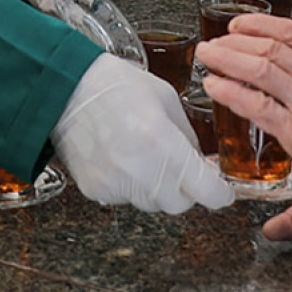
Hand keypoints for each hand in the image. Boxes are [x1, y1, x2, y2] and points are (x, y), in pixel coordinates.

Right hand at [51, 54, 233, 212]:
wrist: (68, 88)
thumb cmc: (117, 86)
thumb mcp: (167, 102)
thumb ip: (188, 138)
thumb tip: (202, 164)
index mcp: (162, 143)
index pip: (205, 191)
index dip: (219, 194)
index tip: (223, 191)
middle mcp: (140, 169)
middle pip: (179, 204)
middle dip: (187, 190)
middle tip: (182, 167)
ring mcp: (115, 183)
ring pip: (153, 204)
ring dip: (159, 188)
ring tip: (146, 156)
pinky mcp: (96, 190)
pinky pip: (126, 199)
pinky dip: (131, 186)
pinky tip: (123, 158)